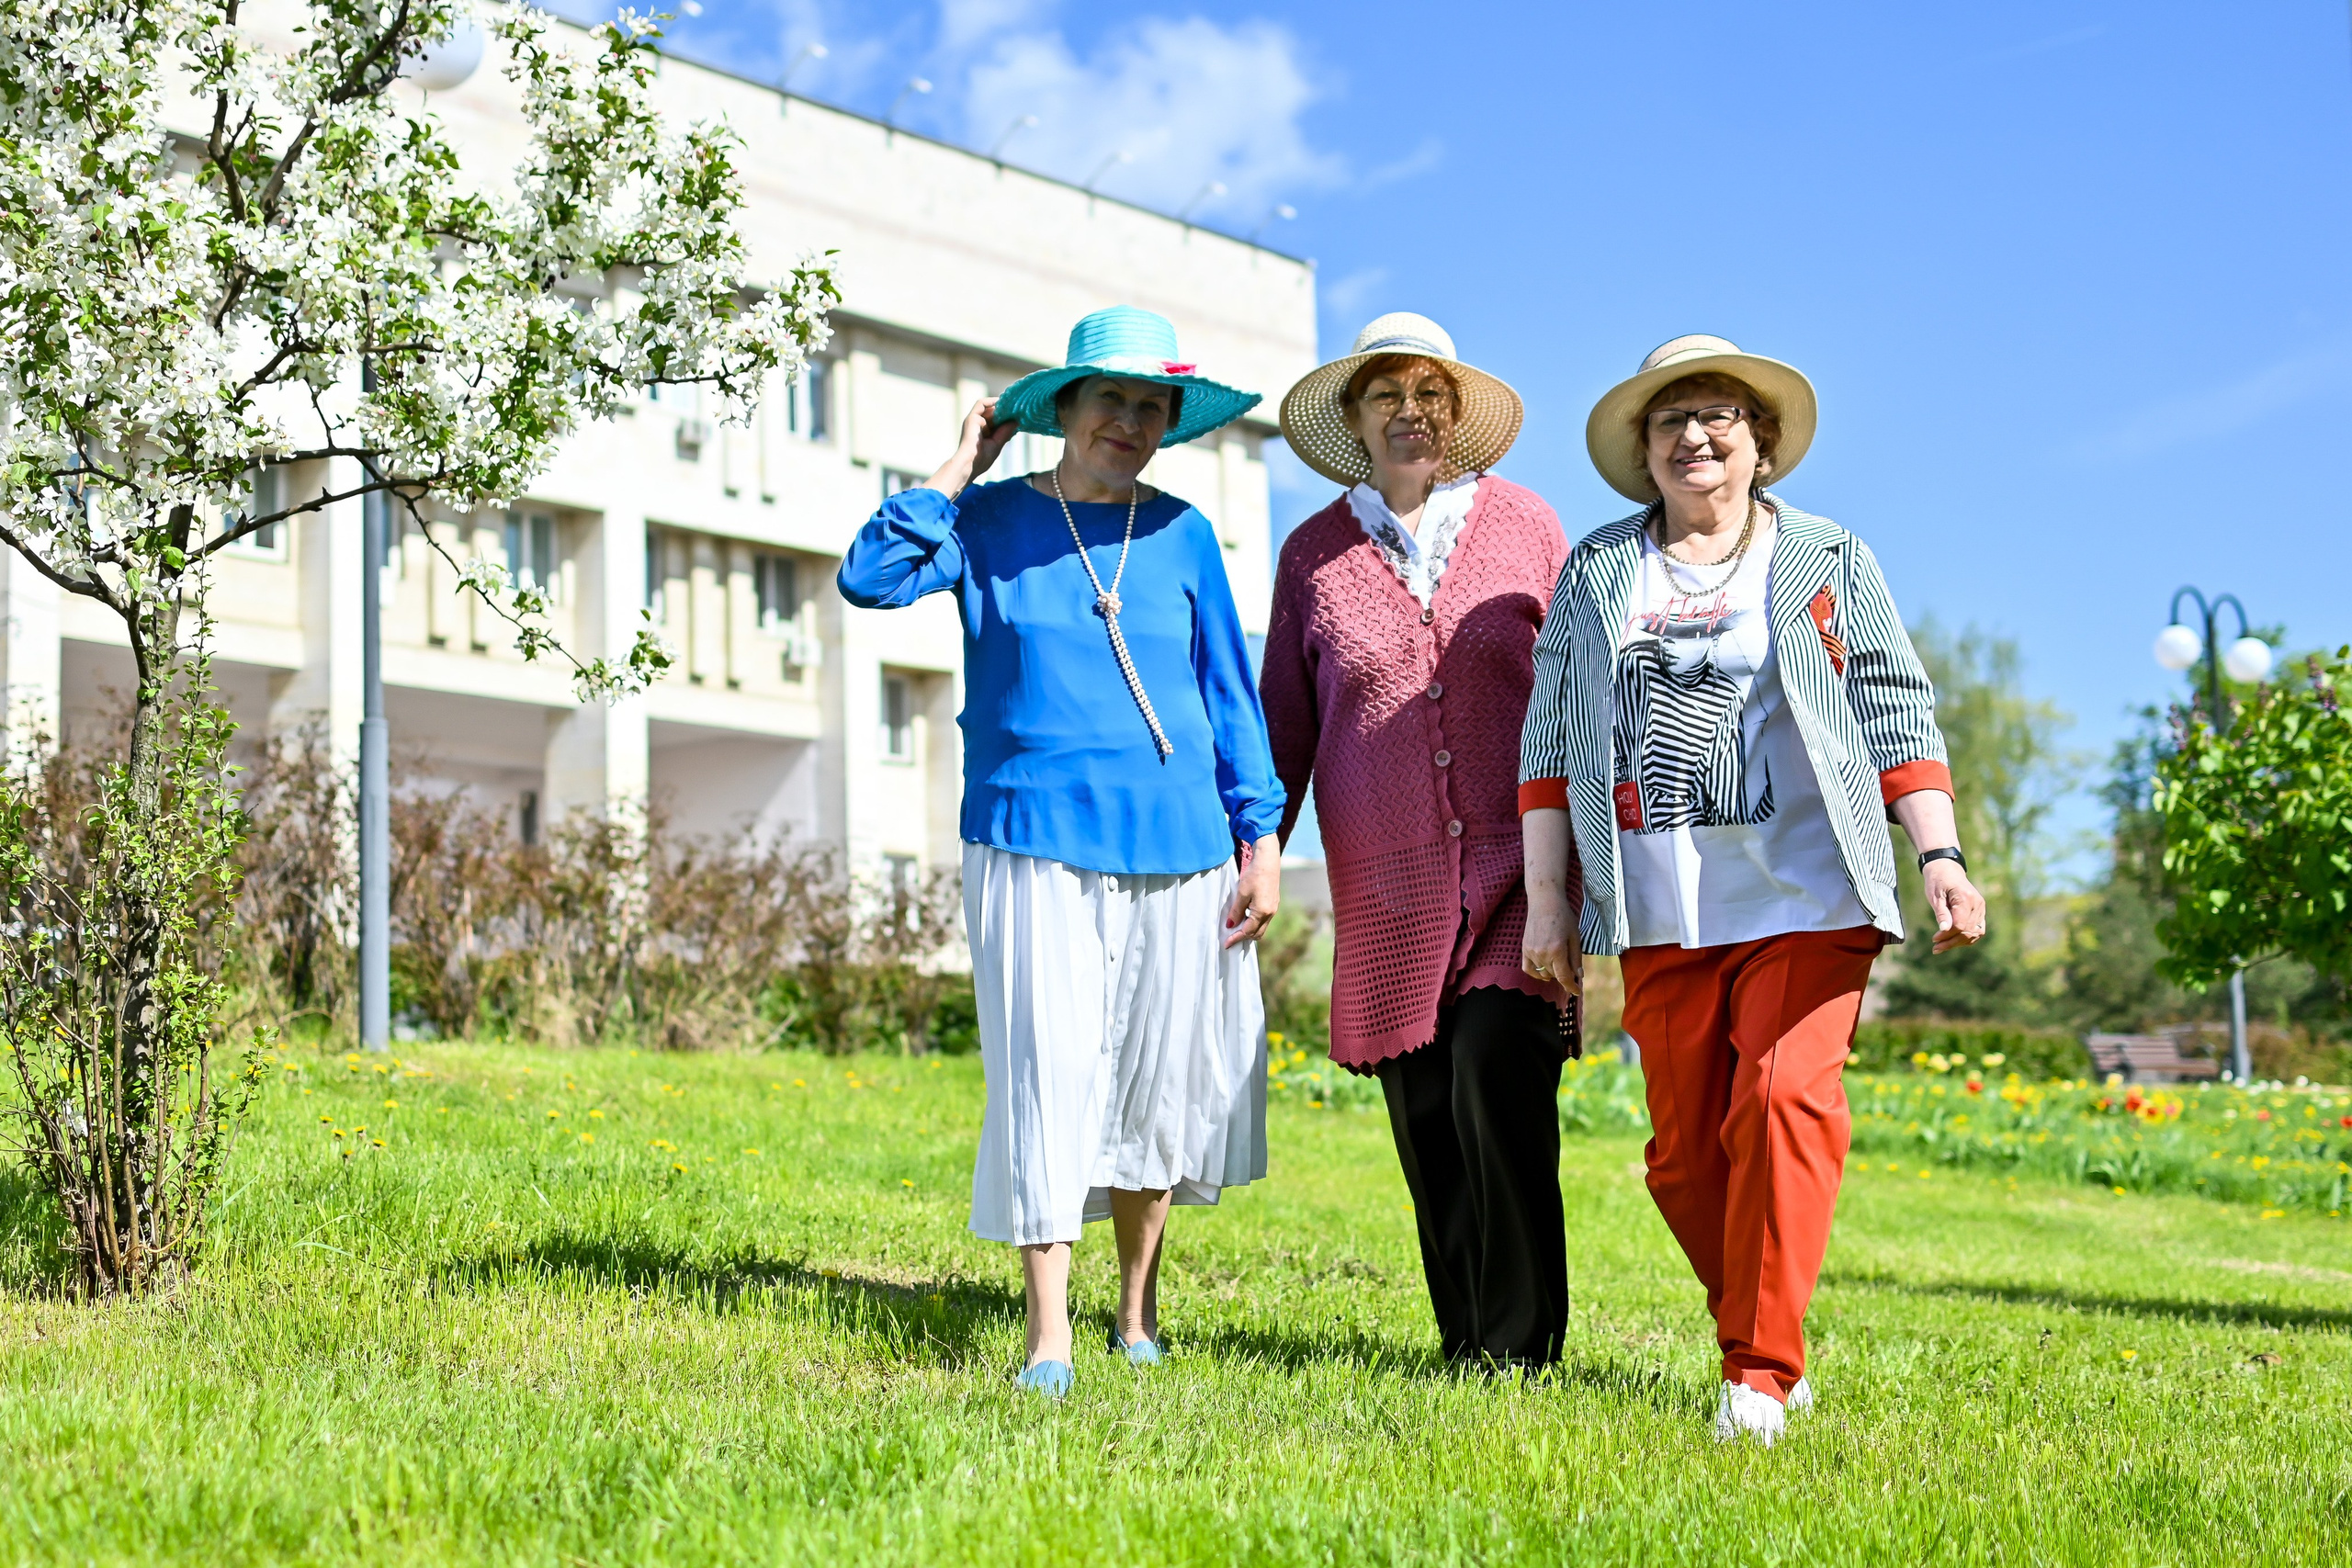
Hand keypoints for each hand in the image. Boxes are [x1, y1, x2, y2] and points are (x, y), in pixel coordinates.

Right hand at [923, 398, 1021, 496]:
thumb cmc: (981, 459)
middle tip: (1019, 410)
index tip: (1018, 417)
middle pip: (993, 413)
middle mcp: (977, 425)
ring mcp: (974, 420)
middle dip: (1006, 412)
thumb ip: (1006, 431)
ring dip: (1000, 406)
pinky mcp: (972, 418)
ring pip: (989, 408)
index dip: (1006, 418)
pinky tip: (1001, 402)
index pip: (996, 421)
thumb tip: (1017, 421)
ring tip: (1013, 406)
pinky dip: (991, 401)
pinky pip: (981, 403)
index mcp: (983, 433)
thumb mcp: (998, 443)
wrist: (969, 464)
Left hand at [1224, 834, 1280, 948]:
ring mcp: (1273, 908)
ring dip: (1249, 930)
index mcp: (1262, 912)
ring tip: (1236, 927)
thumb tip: (1230, 925)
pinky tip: (1245, 917)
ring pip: (1261, 927)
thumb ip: (1236, 911)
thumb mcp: (1242, 893)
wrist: (1268, 860)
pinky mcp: (1273, 903)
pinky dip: (1254, 922)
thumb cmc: (1255, 875)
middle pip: (1257, 934)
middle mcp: (1270, 913)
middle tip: (1230, 937)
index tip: (1226, 944)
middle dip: (1244, 937)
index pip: (1247, 932)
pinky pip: (1263, 920)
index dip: (1235, 938)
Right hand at [1521, 886, 1582, 993]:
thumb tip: (1579, 976)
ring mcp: (1531, 951)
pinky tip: (1545, 972)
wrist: (1544, 901)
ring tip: (1560, 964)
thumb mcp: (1575, 936)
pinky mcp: (1524, 948)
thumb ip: (1576, 958)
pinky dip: (1537, 973)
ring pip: (1543, 973)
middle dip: (1564, 976)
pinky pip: (1529, 968)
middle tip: (1572, 969)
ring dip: (1552, 973)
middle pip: (1554, 975)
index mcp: (1557, 950)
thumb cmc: (1563, 917)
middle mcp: (1542, 953)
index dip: (1571, 987)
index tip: (1576, 991)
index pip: (1564, 977)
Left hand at [1924, 859, 1986, 953]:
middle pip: (1968, 931)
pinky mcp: (1980, 911)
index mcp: (1966, 898)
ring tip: (1941, 947)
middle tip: (1935, 948)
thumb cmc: (1938, 881)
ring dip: (1959, 942)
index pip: (1961, 925)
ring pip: (1974, 933)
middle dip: (1951, 942)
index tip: (1934, 939)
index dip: (1948, 935)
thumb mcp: (1935, 896)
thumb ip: (1941, 913)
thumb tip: (1944, 930)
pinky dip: (1966, 937)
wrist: (1947, 869)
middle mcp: (1978, 904)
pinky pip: (1977, 930)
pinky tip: (1952, 941)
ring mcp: (1981, 908)